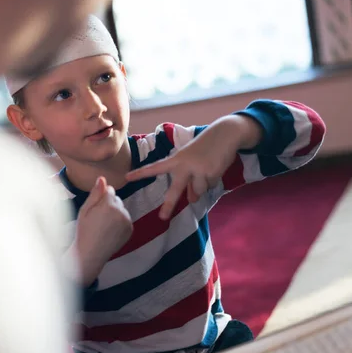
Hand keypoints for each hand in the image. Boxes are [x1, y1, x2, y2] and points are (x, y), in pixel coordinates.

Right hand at [74, 177, 132, 284]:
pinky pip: (125, 218)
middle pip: (117, 199)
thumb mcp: (85, 210)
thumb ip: (95, 193)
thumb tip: (102, 178)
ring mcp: (127, 221)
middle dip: (109, 204)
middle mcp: (121, 211)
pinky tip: (109, 231)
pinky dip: (119, 222)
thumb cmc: (84, 231)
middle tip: (97, 218)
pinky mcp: (130, 229)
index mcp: (109, 205)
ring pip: (122, 208)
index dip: (100, 197)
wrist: (90, 253)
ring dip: (115, 213)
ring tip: (103, 225)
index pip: (110, 190)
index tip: (94, 209)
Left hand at [125, 115, 262, 219]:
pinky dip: (212, 180)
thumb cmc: (203, 149)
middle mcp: (184, 165)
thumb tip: (191, 201)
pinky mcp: (211, 172)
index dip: (141, 173)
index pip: (155, 167)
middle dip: (169, 205)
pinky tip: (214, 167)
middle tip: (162, 218)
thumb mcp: (191, 163)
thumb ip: (188, 182)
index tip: (126, 178)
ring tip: (207, 169)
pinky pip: (209, 186)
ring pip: (198, 191)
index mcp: (175, 160)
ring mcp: (198, 169)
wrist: (224, 134)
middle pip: (175, 189)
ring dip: (203, 185)